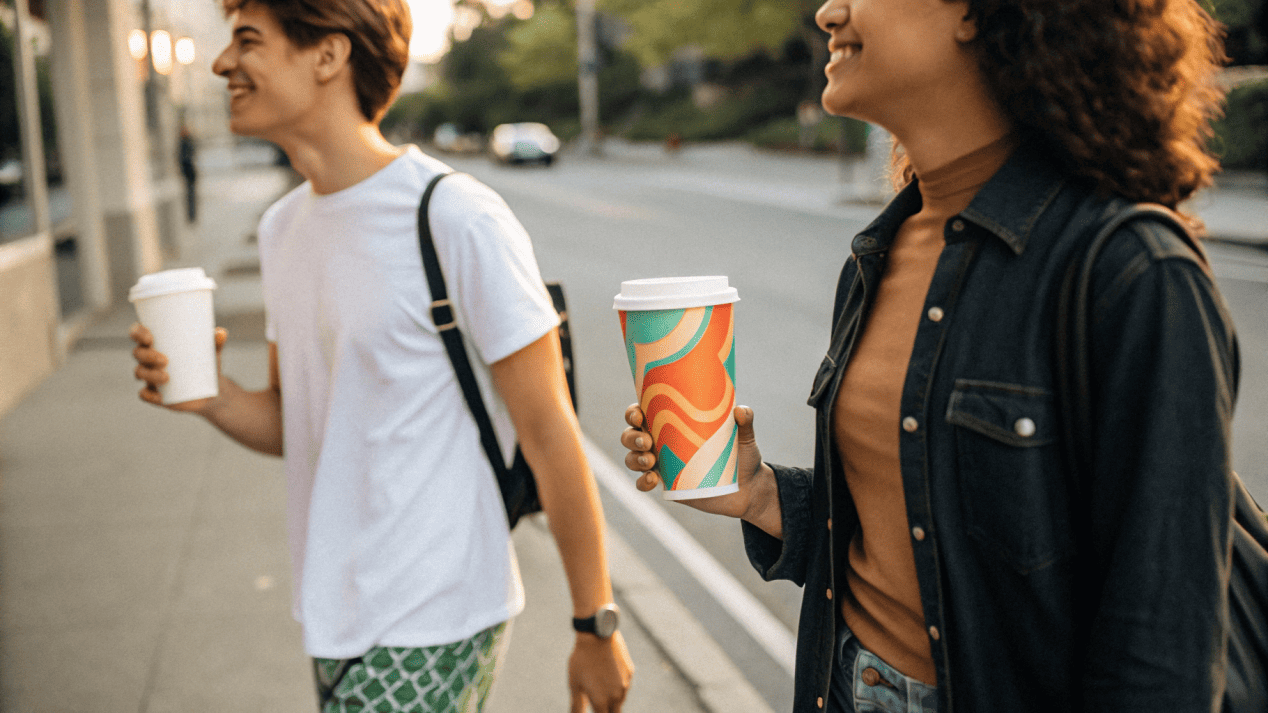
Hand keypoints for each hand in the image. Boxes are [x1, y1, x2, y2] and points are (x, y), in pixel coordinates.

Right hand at [130, 322, 226, 413]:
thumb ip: (216, 342)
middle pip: (138, 353)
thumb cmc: (207, 364)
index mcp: (157, 343)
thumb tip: (221, 332)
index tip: (149, 337)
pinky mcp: (155, 394)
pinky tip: (158, 396)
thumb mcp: (213, 352)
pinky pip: (144, 395)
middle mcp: (148, 359)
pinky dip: (148, 395)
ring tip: (167, 377)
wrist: (212, 390)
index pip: (138, 333)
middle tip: (165, 360)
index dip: (138, 333)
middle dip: (147, 355)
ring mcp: (150, 376)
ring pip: (139, 373)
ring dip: (149, 374)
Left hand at [569, 631, 632, 712]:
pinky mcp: (629, 673)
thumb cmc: (581, 661)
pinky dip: (616, 687)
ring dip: (612, 702)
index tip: (592, 709)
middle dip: (606, 712)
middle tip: (597, 706)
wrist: (596, 635)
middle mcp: (617, 696)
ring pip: (620, 701)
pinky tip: (607, 676)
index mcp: (602, 702)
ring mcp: (626, 684)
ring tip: (600, 691)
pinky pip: (624, 686)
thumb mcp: (575, 685)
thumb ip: (577, 706)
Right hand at [620, 403, 767, 520]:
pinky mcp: (666, 484)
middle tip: (647, 441)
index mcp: (673, 422)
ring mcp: (661, 464)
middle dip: (631, 437)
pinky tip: (652, 480)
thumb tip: (741, 410)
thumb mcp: (745, 438)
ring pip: (632, 458)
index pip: (643, 411)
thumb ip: (745, 422)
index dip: (633, 412)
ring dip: (634, 458)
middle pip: (630, 435)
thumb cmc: (742, 456)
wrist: (747, 490)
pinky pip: (642, 484)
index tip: (639, 414)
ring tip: (650, 462)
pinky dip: (642, 482)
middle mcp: (662, 441)